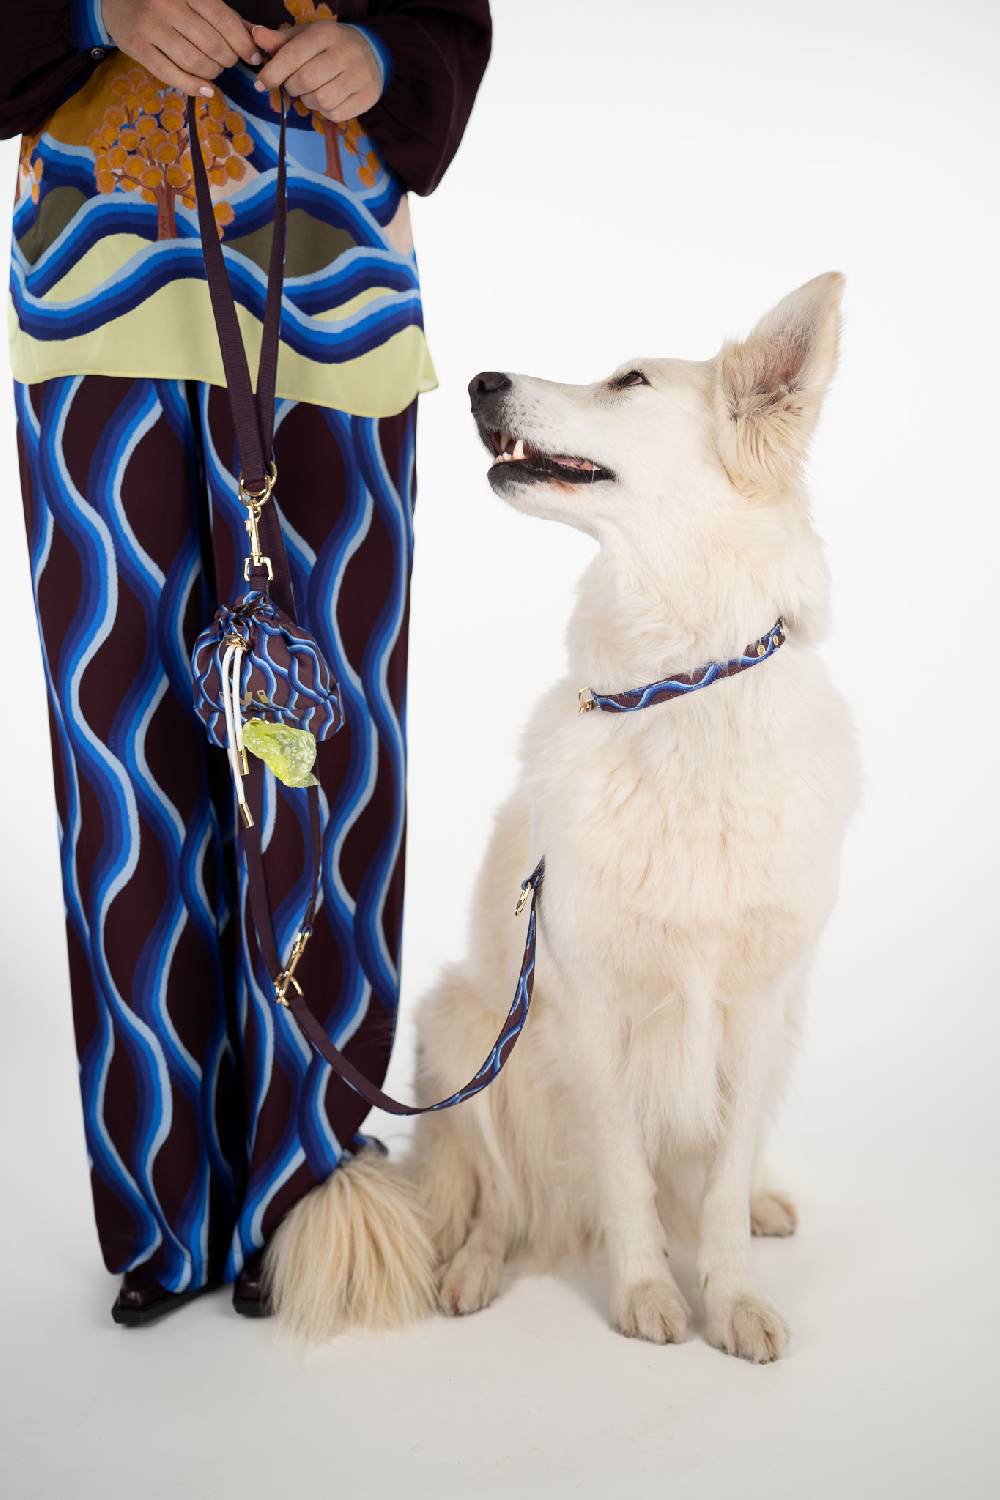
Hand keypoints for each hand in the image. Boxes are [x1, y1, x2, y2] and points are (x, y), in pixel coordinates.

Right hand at [101, 0, 261, 96]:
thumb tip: (255, 36)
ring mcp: (150, 28)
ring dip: (213, 73)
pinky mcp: (137, 47)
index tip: (253, 56)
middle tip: (227, 61)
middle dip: (228, 59)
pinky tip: (206, 89)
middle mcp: (167, 6)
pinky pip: (171, 75)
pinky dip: (194, 87)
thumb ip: (222, 15)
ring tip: (214, 69)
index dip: (243, 43)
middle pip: (212, 45)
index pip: (223, 21)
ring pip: (195, 63)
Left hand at [252, 21, 381, 122]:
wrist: (372, 52)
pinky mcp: (368, 96)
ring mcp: (360, 76)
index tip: (261, 84)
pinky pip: (336, 114)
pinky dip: (326, 112)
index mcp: (326, 34)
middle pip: (306, 81)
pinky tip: (328, 100)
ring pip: (321, 101)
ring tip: (312, 92)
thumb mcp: (306, 36)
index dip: (273, 73)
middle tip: (294, 85)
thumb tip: (256, 35)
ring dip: (309, 101)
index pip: (293, 56)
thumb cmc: (330, 45)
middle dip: (292, 87)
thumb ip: (280, 40)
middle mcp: (346, 53)